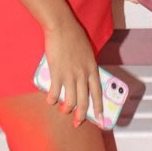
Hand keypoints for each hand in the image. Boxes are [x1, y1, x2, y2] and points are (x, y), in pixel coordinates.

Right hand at [42, 14, 103, 128]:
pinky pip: (55, 92)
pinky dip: (52, 99)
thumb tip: (82, 79)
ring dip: (66, 109)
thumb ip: (86, 66)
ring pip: (70, 100)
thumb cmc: (73, 37)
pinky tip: (50, 101)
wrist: (61, 27)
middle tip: (78, 123)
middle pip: (84, 101)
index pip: (98, 92)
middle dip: (81, 115)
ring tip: (63, 110)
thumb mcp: (87, 52)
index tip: (101, 118)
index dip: (99, 107)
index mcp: (92, 68)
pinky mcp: (56, 73)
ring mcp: (70, 75)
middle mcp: (83, 74)